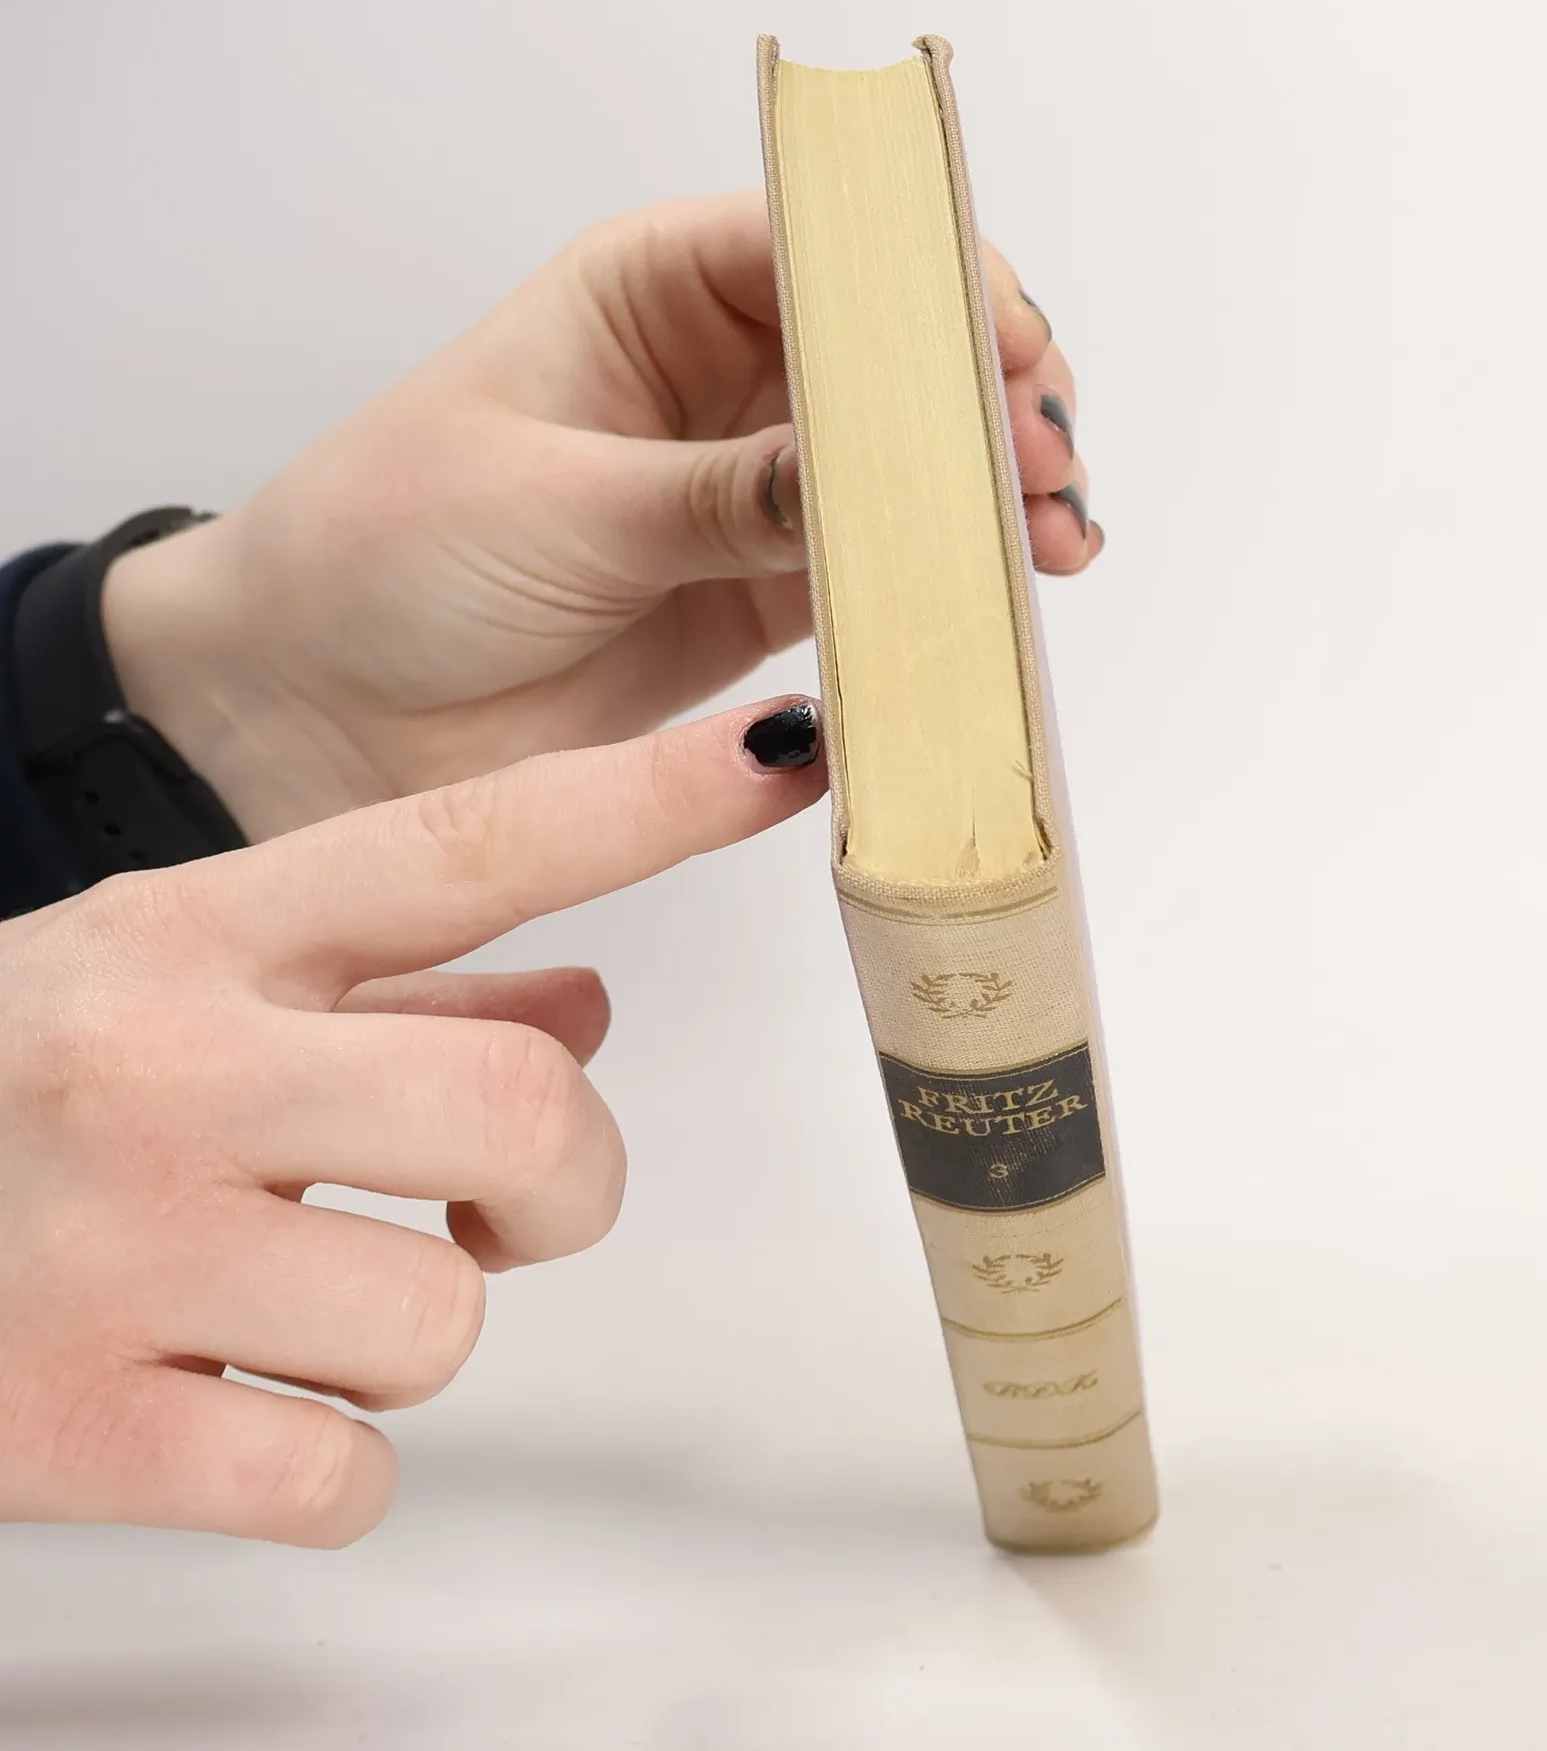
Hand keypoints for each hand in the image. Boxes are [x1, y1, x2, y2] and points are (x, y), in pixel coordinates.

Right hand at [0, 696, 823, 1544]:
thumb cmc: (0, 1094)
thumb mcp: (176, 985)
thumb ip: (394, 986)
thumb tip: (585, 1007)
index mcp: (197, 938)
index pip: (467, 845)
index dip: (650, 797)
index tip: (786, 749)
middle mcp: (161, 1071)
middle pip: (516, 1112)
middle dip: (564, 1180)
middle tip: (500, 1204)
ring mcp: (112, 1252)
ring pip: (447, 1319)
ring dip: (424, 1331)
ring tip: (309, 1305)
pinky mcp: (65, 1429)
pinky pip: (339, 1478)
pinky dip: (334, 1467)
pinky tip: (245, 1406)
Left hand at [101, 193, 1096, 839]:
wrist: (313, 711)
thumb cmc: (387, 556)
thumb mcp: (558, 502)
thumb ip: (722, 494)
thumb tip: (867, 475)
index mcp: (653, 292)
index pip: (826, 248)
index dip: (932, 286)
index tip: (1008, 346)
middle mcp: (719, 377)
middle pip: (894, 358)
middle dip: (986, 398)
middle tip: (1045, 462)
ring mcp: (751, 490)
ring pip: (907, 468)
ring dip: (987, 496)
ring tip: (1053, 540)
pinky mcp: (762, 595)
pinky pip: (878, 576)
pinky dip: (944, 585)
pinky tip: (1003, 598)